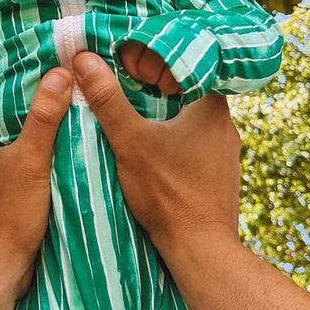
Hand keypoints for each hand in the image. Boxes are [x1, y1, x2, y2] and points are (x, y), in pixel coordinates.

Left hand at [0, 67, 71, 296]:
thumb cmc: (7, 217)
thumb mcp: (31, 161)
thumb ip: (44, 117)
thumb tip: (60, 72)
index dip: (11, 75)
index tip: (40, 60)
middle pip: (0, 114)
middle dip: (27, 99)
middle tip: (60, 80)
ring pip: (8, 138)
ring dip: (32, 127)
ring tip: (64, 108)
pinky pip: (14, 159)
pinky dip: (32, 151)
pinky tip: (58, 148)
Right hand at [73, 51, 238, 254]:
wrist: (200, 249)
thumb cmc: (168, 192)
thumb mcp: (130, 141)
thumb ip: (107, 99)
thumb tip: (82, 59)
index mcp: (212, 104)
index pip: (183, 63)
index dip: (152, 61)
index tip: (126, 70)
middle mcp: (226, 123)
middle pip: (184, 90)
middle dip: (152, 89)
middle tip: (123, 91)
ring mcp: (226, 151)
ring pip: (188, 118)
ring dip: (161, 116)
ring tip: (132, 119)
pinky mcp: (220, 173)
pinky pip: (193, 142)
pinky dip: (171, 139)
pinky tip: (151, 151)